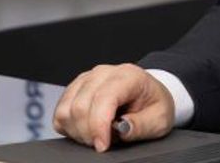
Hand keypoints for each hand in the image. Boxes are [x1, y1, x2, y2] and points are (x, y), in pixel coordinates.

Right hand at [52, 63, 174, 151]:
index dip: (99, 126)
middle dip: (89, 133)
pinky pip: (59, 113)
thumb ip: (142, 126)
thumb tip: (122, 129)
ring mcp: (86, 79)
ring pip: (65, 110)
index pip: (104, 99)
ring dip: (78, 131)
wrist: (149, 94)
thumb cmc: (154, 105)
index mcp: (129, 76)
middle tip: (105, 142)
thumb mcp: (159, 119)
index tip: (103, 145)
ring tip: (99, 134)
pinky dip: (69, 127)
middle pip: (80, 107)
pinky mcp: (74, 89)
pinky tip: (88, 128)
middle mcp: (104, 73)